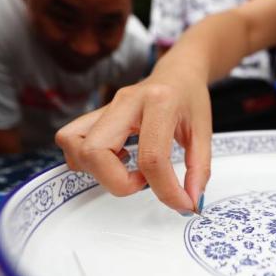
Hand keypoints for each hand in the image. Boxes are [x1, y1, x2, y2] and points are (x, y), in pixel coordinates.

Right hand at [55, 69, 211, 213]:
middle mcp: (126, 101)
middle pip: (96, 151)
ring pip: (74, 144)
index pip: (151, 157)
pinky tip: (114, 160)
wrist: (178, 73)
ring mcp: (106, 106)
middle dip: (117, 182)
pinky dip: (84, 159)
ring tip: (126, 170)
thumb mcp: (205, 133)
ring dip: (96, 171)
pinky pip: (70, 139)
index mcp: (160, 102)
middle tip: (143, 182)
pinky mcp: (96, 114)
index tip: (181, 203)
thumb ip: (200, 170)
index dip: (165, 190)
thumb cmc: (190, 99)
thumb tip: (190, 203)